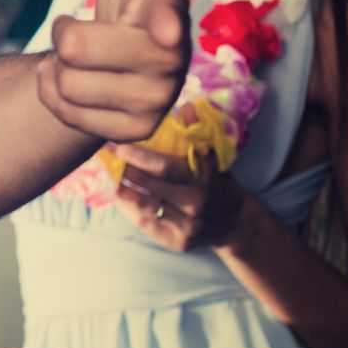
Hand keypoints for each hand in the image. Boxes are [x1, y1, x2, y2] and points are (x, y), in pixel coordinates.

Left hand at [37, 0, 230, 141]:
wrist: (113, 53)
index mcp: (169, 13)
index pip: (165, 20)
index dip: (161, 24)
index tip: (163, 29)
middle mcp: (170, 62)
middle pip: (79, 49)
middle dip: (66, 33)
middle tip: (82, 29)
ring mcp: (153, 100)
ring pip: (66, 81)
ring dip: (59, 66)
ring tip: (85, 60)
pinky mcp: (129, 131)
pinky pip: (63, 111)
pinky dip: (55, 94)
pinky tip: (78, 85)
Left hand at [108, 134, 247, 251]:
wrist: (234, 222)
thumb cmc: (215, 181)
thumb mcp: (212, 156)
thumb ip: (197, 131)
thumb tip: (187, 106)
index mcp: (203, 178)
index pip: (162, 167)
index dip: (135, 155)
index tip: (116, 144)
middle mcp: (195, 203)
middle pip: (145, 186)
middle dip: (124, 169)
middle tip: (112, 157)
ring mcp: (185, 225)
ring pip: (139, 204)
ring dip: (122, 186)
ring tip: (116, 174)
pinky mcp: (175, 241)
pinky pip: (140, 222)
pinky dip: (127, 206)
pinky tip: (123, 193)